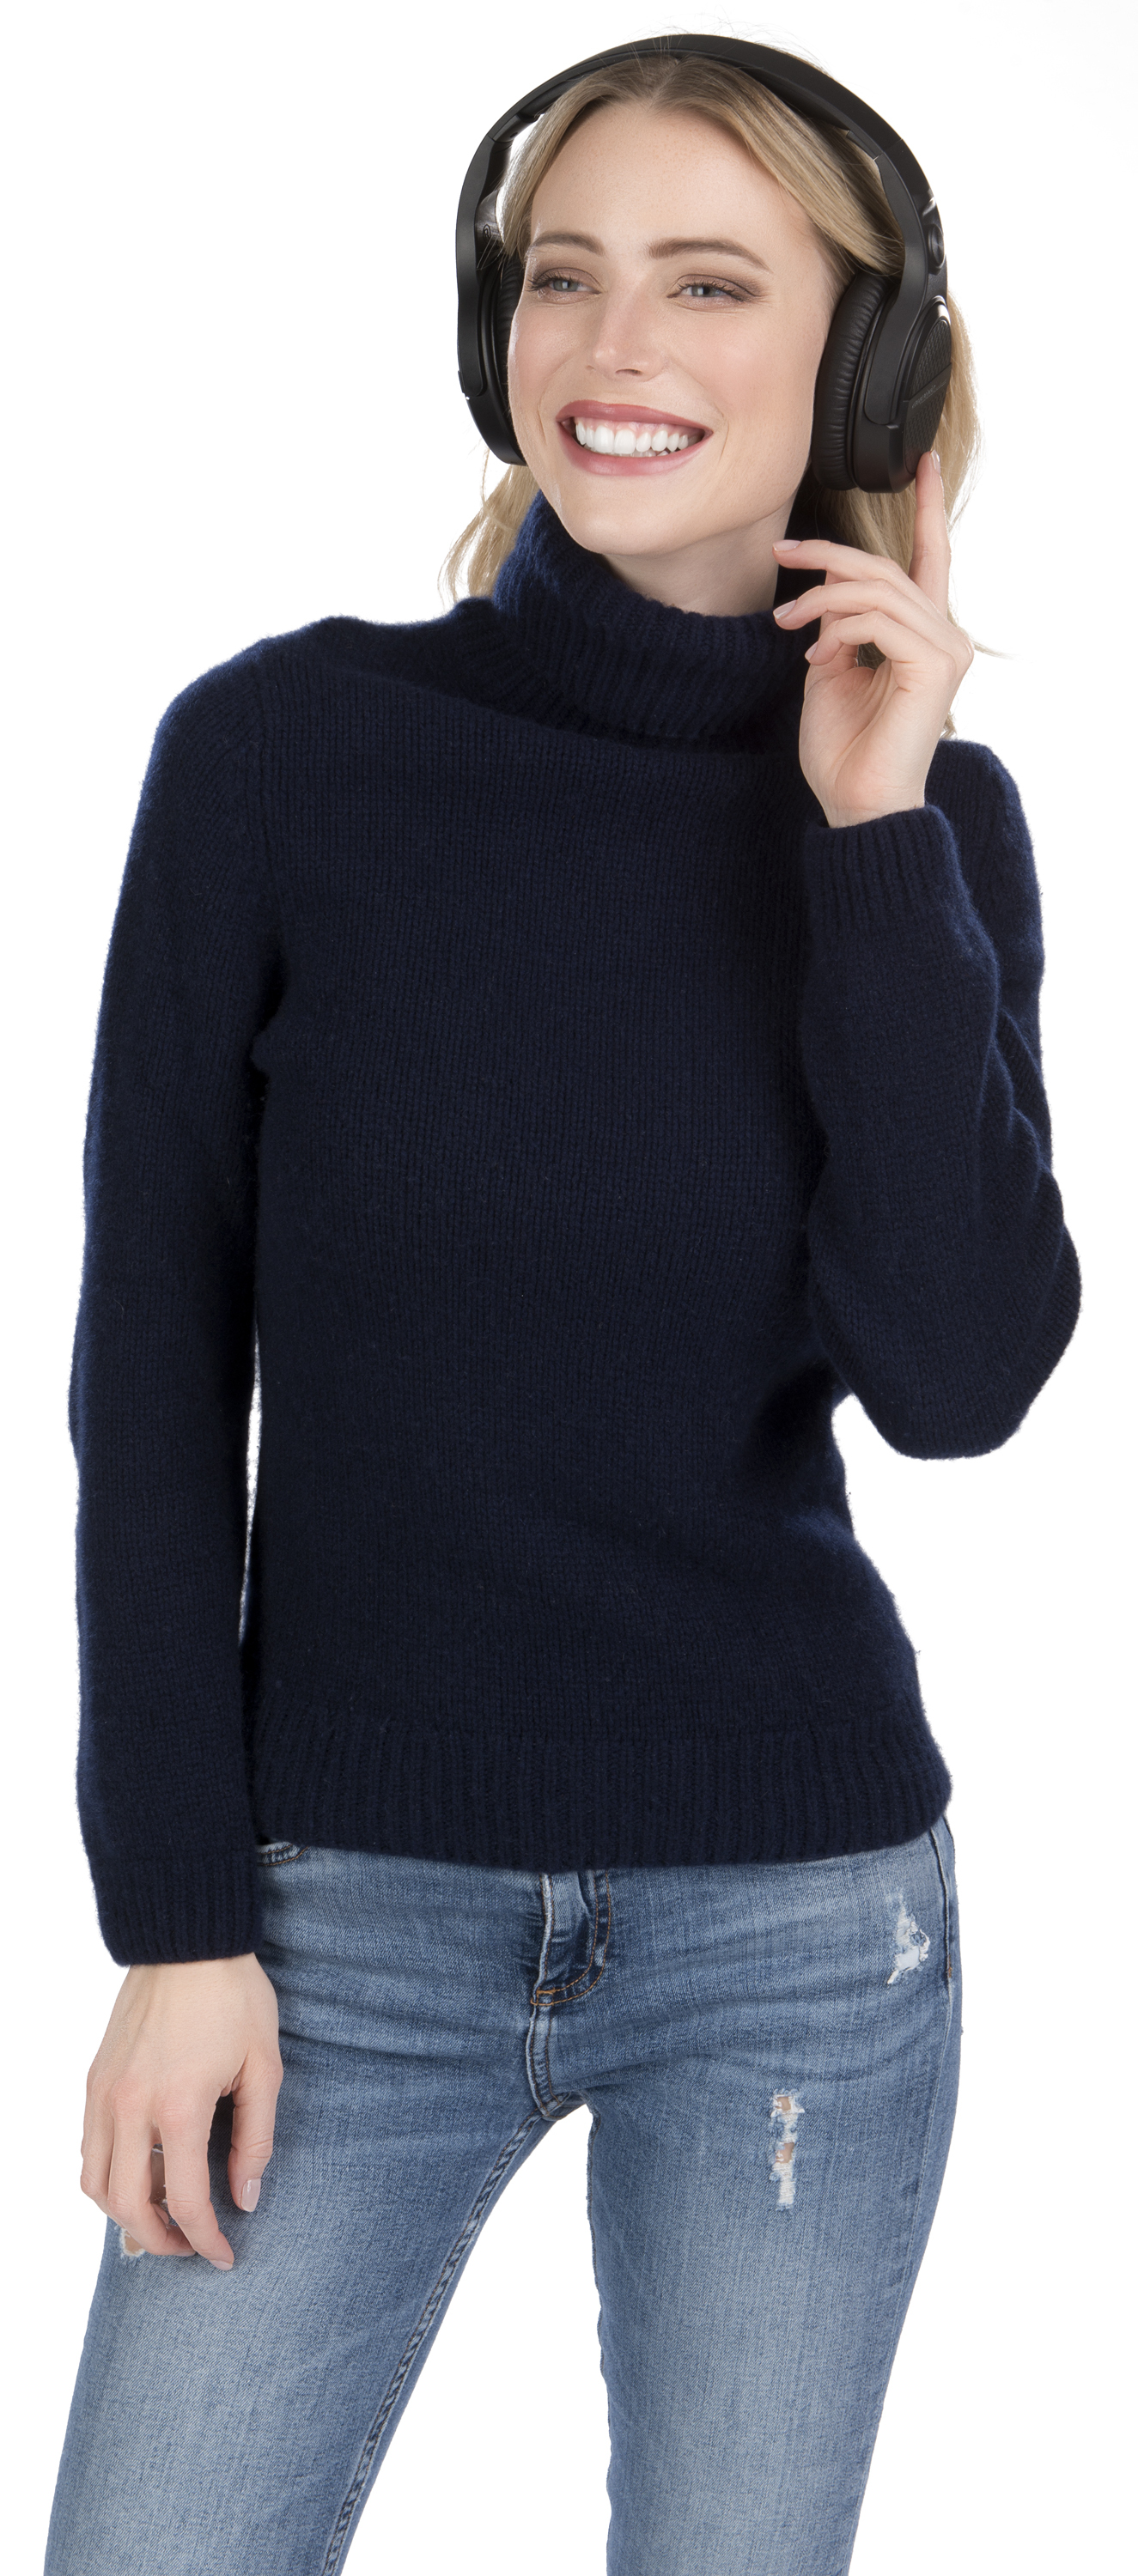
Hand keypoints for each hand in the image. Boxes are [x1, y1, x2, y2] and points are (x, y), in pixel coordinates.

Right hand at [80, 1953, 282, 2270]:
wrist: (187, 1939)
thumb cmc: (234, 1997)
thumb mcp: (264, 2067)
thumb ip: (255, 2139)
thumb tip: (246, 2199)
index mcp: (178, 2107)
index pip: (185, 2201)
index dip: (206, 2241)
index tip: (224, 2256)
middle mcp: (129, 2106)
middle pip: (125, 2206)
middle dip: (158, 2240)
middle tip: (190, 2245)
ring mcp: (103, 2093)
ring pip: (93, 2182)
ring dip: (125, 2212)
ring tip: (164, 2212)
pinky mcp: (94, 2079)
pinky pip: (89, 2147)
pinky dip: (109, 2174)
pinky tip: (145, 2168)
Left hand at [770, 451, 973, 828]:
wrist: (856, 805)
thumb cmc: (844, 751)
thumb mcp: (831, 672)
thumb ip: (837, 628)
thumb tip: (826, 598)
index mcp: (923, 634)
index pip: (929, 558)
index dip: (927, 507)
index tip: (924, 461)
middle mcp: (945, 635)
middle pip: (885, 567)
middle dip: (826, 555)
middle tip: (780, 554)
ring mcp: (945, 648)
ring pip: (876, 588)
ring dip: (821, 597)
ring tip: (787, 625)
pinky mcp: (935, 665)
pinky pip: (878, 618)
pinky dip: (838, 628)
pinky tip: (817, 656)